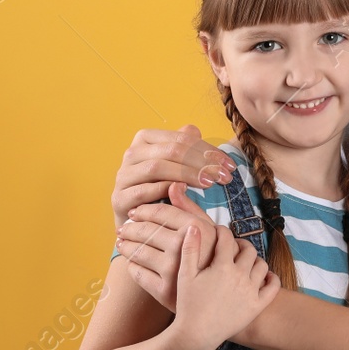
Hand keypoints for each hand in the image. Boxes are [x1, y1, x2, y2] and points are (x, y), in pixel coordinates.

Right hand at [113, 124, 233, 229]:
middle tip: (223, 175)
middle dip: (202, 162)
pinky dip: (165, 190)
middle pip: (171, 151)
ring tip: (209, 183)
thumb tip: (194, 131)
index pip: (181, 138)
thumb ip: (184, 146)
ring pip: (157, 167)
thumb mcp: (176, 164)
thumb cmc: (161, 188)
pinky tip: (184, 193)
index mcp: (146, 139)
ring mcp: (123, 176)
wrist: (138, 219)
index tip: (229, 165)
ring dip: (187, 174)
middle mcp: (132, 154)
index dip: (208, 150)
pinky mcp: (119, 198)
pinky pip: (143, 190)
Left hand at [117, 182, 219, 312]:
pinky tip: (132, 262)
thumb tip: (173, 185)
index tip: (134, 212)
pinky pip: (137, 273)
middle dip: (130, 228)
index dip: (144, 210)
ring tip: (122, 244)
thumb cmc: (212, 258)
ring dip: (126, 246)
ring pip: (137, 251)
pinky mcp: (163, 291)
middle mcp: (183, 248)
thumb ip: (188, 208)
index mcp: (196, 229)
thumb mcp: (208, 230)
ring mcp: (172, 270)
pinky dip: (132, 266)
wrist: (219, 298)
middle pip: (146, 231)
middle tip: (123, 229)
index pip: (161, 212)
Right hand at [166, 221, 278, 349]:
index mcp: (222, 266)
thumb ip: (189, 248)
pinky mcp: (257, 305)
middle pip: (248, 250)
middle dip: (240, 244)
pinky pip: (273, 286)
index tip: (218, 232)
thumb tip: (194, 225)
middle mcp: (240, 276)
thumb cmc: (188, 305)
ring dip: (254, 260)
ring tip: (245, 261)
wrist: (196, 335)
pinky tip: (263, 276)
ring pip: (262, 265)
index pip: (227, 239)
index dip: (222, 231)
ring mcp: (251, 291)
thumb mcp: (185, 275)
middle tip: (233, 247)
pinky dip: (271, 278)